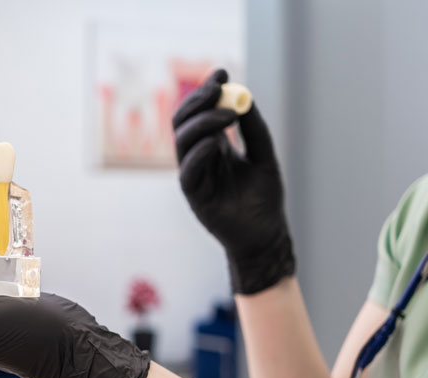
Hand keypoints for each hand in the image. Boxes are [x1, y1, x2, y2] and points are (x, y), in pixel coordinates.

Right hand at [173, 69, 294, 293]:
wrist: (265, 234)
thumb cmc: (264, 198)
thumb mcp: (263, 155)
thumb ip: (253, 129)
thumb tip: (243, 97)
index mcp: (212, 146)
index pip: (199, 113)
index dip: (206, 92)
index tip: (221, 72)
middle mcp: (199, 158)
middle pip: (185, 123)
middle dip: (198, 101)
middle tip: (218, 87)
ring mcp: (194, 176)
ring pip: (183, 142)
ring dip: (203, 123)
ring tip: (228, 114)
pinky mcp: (195, 196)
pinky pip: (188, 171)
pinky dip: (200, 153)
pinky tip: (216, 143)